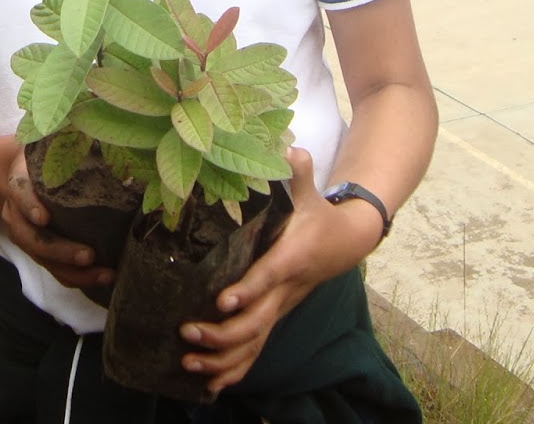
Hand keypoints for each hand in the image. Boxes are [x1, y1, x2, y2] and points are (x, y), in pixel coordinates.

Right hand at [0, 148, 114, 291]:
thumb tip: (103, 132)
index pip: (20, 192)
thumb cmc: (40, 153)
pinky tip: (102, 278)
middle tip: (88, 254)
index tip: (44, 217)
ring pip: (40, 258)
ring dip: (71, 270)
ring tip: (104, 274)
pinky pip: (52, 268)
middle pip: (29, 236)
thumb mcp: (46, 140)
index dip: (29, 205)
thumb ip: (64, 138)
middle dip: (58, 249)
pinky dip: (75, 277)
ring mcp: (23, 232)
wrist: (13, 169)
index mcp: (18, 180)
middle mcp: (15, 210)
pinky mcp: (36, 248)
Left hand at [177, 148, 376, 393]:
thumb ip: (298, 172)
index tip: (222, 301)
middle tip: (188, 333)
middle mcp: (284, 291)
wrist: (345, 242)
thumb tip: (291, 149)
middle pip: (256, 321)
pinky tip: (207, 385)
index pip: (267, 278)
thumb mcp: (309, 192)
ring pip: (254, 344)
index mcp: (289, 259)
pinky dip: (233, 371)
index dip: (247, 290)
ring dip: (222, 360)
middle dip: (222, 333)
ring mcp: (280, 308)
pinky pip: (255, 351)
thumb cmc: (317, 214)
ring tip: (188, 364)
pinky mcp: (275, 317)